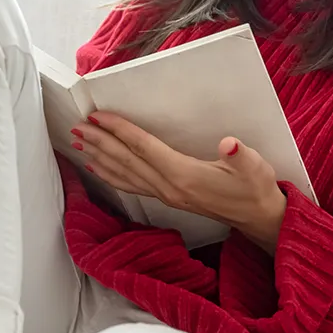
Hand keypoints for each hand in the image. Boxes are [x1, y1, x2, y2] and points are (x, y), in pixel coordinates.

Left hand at [71, 112, 286, 253]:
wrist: (256, 217)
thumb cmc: (255, 187)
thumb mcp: (255, 168)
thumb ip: (241, 156)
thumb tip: (230, 144)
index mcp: (183, 174)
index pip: (143, 148)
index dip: (119, 130)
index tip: (98, 116)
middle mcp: (168, 187)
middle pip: (126, 161)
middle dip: (99, 142)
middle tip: (76, 126)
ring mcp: (165, 195)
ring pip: (124, 174)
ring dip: (99, 157)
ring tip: (78, 143)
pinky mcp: (166, 198)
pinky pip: (130, 186)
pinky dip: (110, 175)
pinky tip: (97, 167)